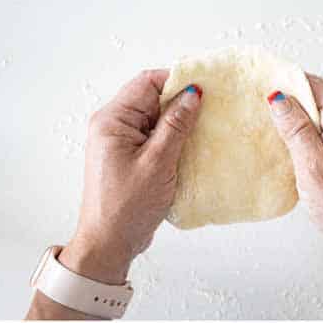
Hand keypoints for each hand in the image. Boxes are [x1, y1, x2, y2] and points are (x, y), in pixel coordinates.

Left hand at [61, 70, 203, 284]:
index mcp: (111, 121)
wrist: (109, 242)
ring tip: (208, 128)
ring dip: (180, 122)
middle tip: (213, 109)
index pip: (146, 83)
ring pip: (156, 118)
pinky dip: (174, 139)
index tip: (206, 87)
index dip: (176, 80)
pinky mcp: (130, 156)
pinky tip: (194, 146)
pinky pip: (155, 137)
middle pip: (152, 98)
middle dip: (181, 102)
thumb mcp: (157, 163)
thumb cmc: (126, 207)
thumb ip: (176, 125)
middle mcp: (112, 126)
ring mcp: (121, 142)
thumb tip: (192, 93)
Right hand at [269, 74, 322, 319]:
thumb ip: (295, 129)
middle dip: (287, 102)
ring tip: (266, 128)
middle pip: (315, 99)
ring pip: (318, 117)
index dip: (285, 82)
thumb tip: (278, 97)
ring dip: (293, 122)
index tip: (257, 84)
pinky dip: (304, 136)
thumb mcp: (311, 165)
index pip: (313, 85)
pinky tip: (286, 147)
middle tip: (255, 108)